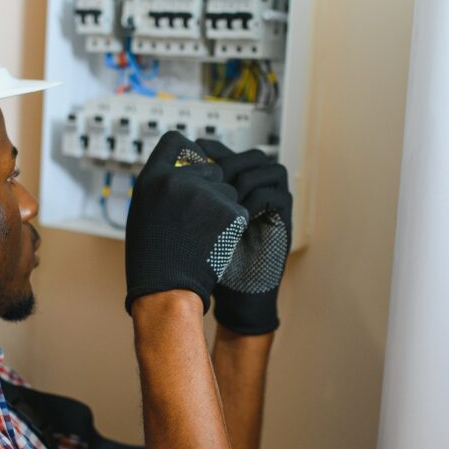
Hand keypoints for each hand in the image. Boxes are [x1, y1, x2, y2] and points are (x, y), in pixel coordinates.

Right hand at [125, 132, 248, 313]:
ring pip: (228, 191)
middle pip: (210, 168)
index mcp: (151, 178)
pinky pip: (240, 210)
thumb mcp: (144, 212)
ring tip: (204, 235)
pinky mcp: (229, 210)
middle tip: (199, 218)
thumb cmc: (152, 258)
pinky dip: (234, 226)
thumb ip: (162, 187)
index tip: (194, 161)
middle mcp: (177, 179)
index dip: (188, 151)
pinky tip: (217, 242)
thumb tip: (184, 169)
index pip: (175, 141)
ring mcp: (205, 193)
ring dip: (223, 209)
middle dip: (211, 188)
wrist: (166, 289)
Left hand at [197, 140, 292, 333]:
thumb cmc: (207, 265)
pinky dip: (255, 200)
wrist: (231, 298)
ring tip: (224, 198)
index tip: (193, 154)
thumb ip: (185, 201)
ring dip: (244, 179)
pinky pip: (276, 195)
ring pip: (270, 169)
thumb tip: (166, 173)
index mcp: (235, 191)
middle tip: (210, 178)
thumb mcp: (190, 226)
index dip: (213, 150)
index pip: (229, 154)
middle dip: (230, 162)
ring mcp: (273, 207)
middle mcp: (258, 194)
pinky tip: (236, 214)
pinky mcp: (283, 223)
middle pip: (252, 156)